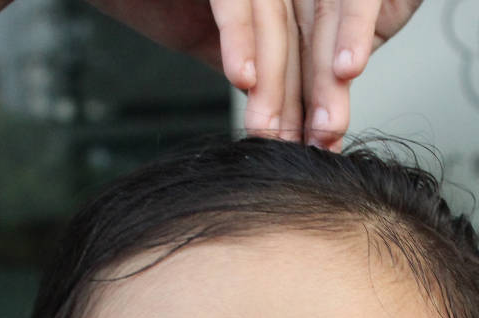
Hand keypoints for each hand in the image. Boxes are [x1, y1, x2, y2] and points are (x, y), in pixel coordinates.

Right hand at [82, 0, 422, 147]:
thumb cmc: (152, 0)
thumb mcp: (212, 40)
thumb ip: (249, 64)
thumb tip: (282, 117)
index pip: (310, 44)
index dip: (320, 94)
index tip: (325, 142)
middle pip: (303, 34)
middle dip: (313, 92)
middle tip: (318, 142)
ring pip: (274, 21)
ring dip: (275, 80)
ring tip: (270, 129)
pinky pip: (234, 0)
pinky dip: (240, 39)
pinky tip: (241, 80)